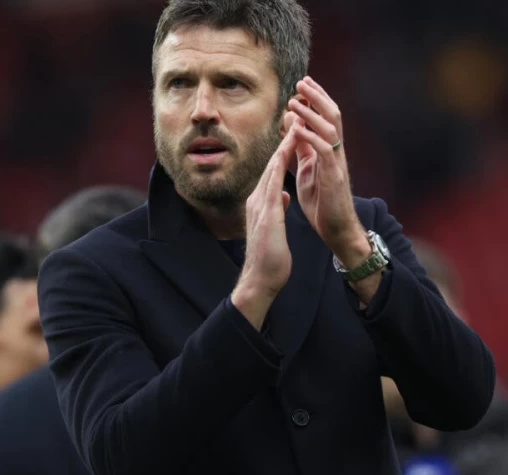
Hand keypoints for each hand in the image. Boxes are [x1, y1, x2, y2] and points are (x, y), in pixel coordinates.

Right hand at [231, 123, 297, 329]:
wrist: (260, 278)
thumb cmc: (269, 257)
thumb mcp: (274, 227)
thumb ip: (276, 209)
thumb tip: (282, 197)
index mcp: (262, 204)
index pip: (274, 172)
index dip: (284, 152)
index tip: (294, 133)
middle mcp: (258, 200)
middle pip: (272, 165)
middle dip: (283, 141)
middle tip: (292, 118)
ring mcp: (260, 205)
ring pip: (272, 168)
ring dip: (283, 145)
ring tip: (293, 124)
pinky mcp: (266, 213)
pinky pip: (274, 182)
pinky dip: (281, 164)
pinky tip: (287, 151)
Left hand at [288, 76, 364, 258]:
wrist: (335, 230)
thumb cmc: (322, 203)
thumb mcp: (308, 171)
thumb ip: (302, 150)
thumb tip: (293, 128)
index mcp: (328, 151)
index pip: (325, 117)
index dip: (316, 99)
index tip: (303, 83)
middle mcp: (336, 152)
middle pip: (332, 115)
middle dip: (317, 97)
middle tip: (301, 81)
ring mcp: (337, 163)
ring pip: (330, 128)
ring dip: (311, 113)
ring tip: (294, 101)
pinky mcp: (334, 176)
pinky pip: (324, 150)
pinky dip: (310, 137)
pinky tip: (297, 128)